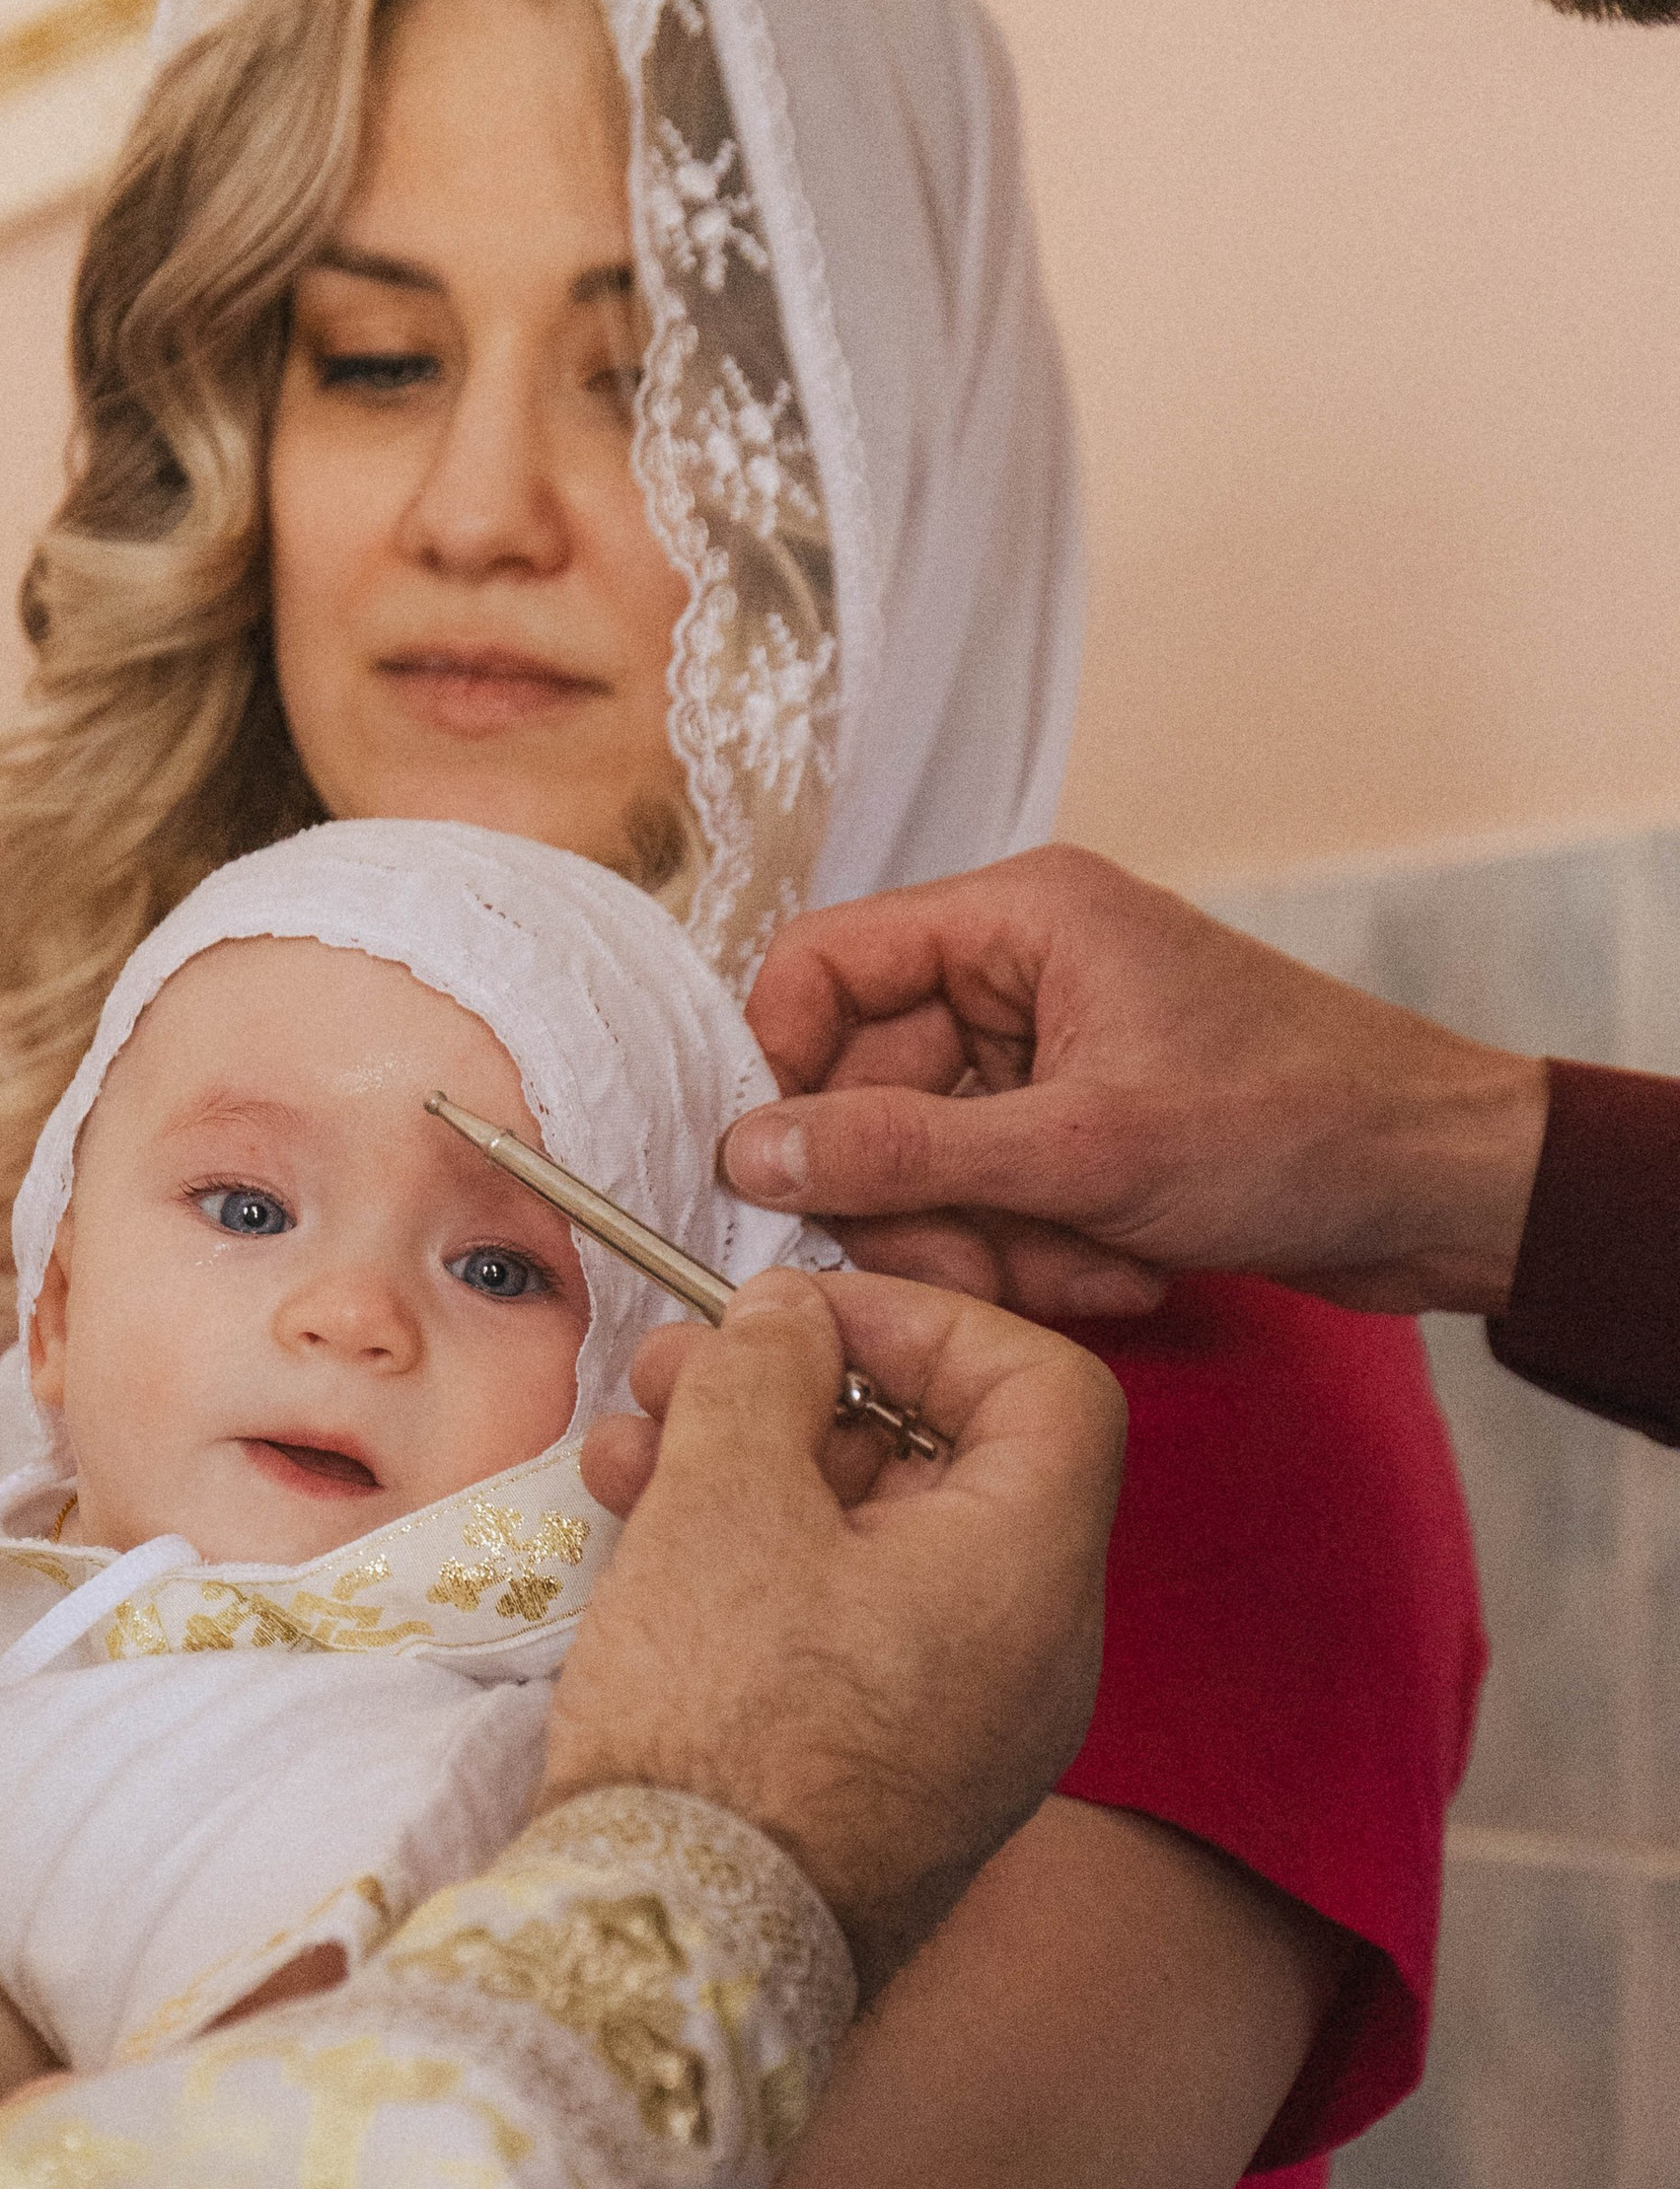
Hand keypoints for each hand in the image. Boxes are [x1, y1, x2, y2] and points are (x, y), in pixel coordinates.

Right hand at [549, 1269, 1125, 1995]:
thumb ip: (765, 1376)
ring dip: (753, 1473)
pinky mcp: (892, 1779)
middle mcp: (1030, 1653)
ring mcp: (966, 1727)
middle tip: (675, 1371)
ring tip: (627, 1449)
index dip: (926, 1321)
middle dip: (798, 1394)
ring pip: (874, 1546)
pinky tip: (645, 1543)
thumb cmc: (720, 1726)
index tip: (805, 1312)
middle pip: (944, 1463)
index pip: (1046, 1386)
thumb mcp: (725, 1502)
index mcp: (1030, 1572)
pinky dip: (759, 1569)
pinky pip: (848, 1631)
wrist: (678, 1952)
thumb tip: (790, 1316)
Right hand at [723, 845, 1549, 1323]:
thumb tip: (748, 1154)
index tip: (790, 1180)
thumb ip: (900, 1152)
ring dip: (988, 1243)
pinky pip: (989, 1203)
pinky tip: (1120, 1270)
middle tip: (980, 1262)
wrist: (1440, 1188)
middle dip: (916, 1198)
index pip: (820, 966)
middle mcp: (1018, 974)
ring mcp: (1045, 1059)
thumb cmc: (1299, 1127)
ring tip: (1087, 1265)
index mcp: (1016, 919)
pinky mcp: (1074, 1133)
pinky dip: (1038, 1254)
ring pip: (924, 1166)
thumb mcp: (1078, 1149)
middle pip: (865, 1090)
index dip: (787, 1076)